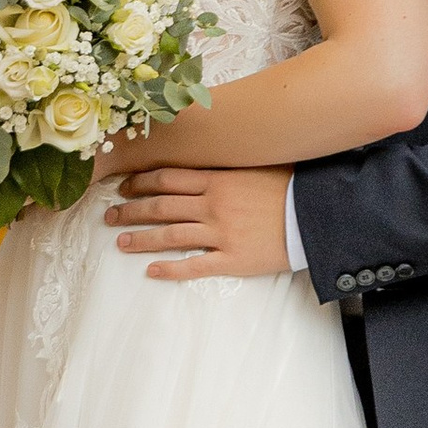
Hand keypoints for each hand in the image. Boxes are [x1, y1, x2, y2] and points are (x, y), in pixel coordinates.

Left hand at [105, 163, 294, 280]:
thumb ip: (228, 164)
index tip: (123, 187)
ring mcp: (221, 233)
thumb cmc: (291, 185)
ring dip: (142, 239)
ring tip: (120, 243)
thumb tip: (206, 156)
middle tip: (110, 217)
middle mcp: (213, 205)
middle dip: (131, 211)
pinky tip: (151, 271)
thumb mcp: (257, 165)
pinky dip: (170, 269)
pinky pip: (195, 266)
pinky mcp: (233, 258)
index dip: (141, 182)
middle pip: (161, 206)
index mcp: (218, 179)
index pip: (168, 178)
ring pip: (170, 235)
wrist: (318, 214)